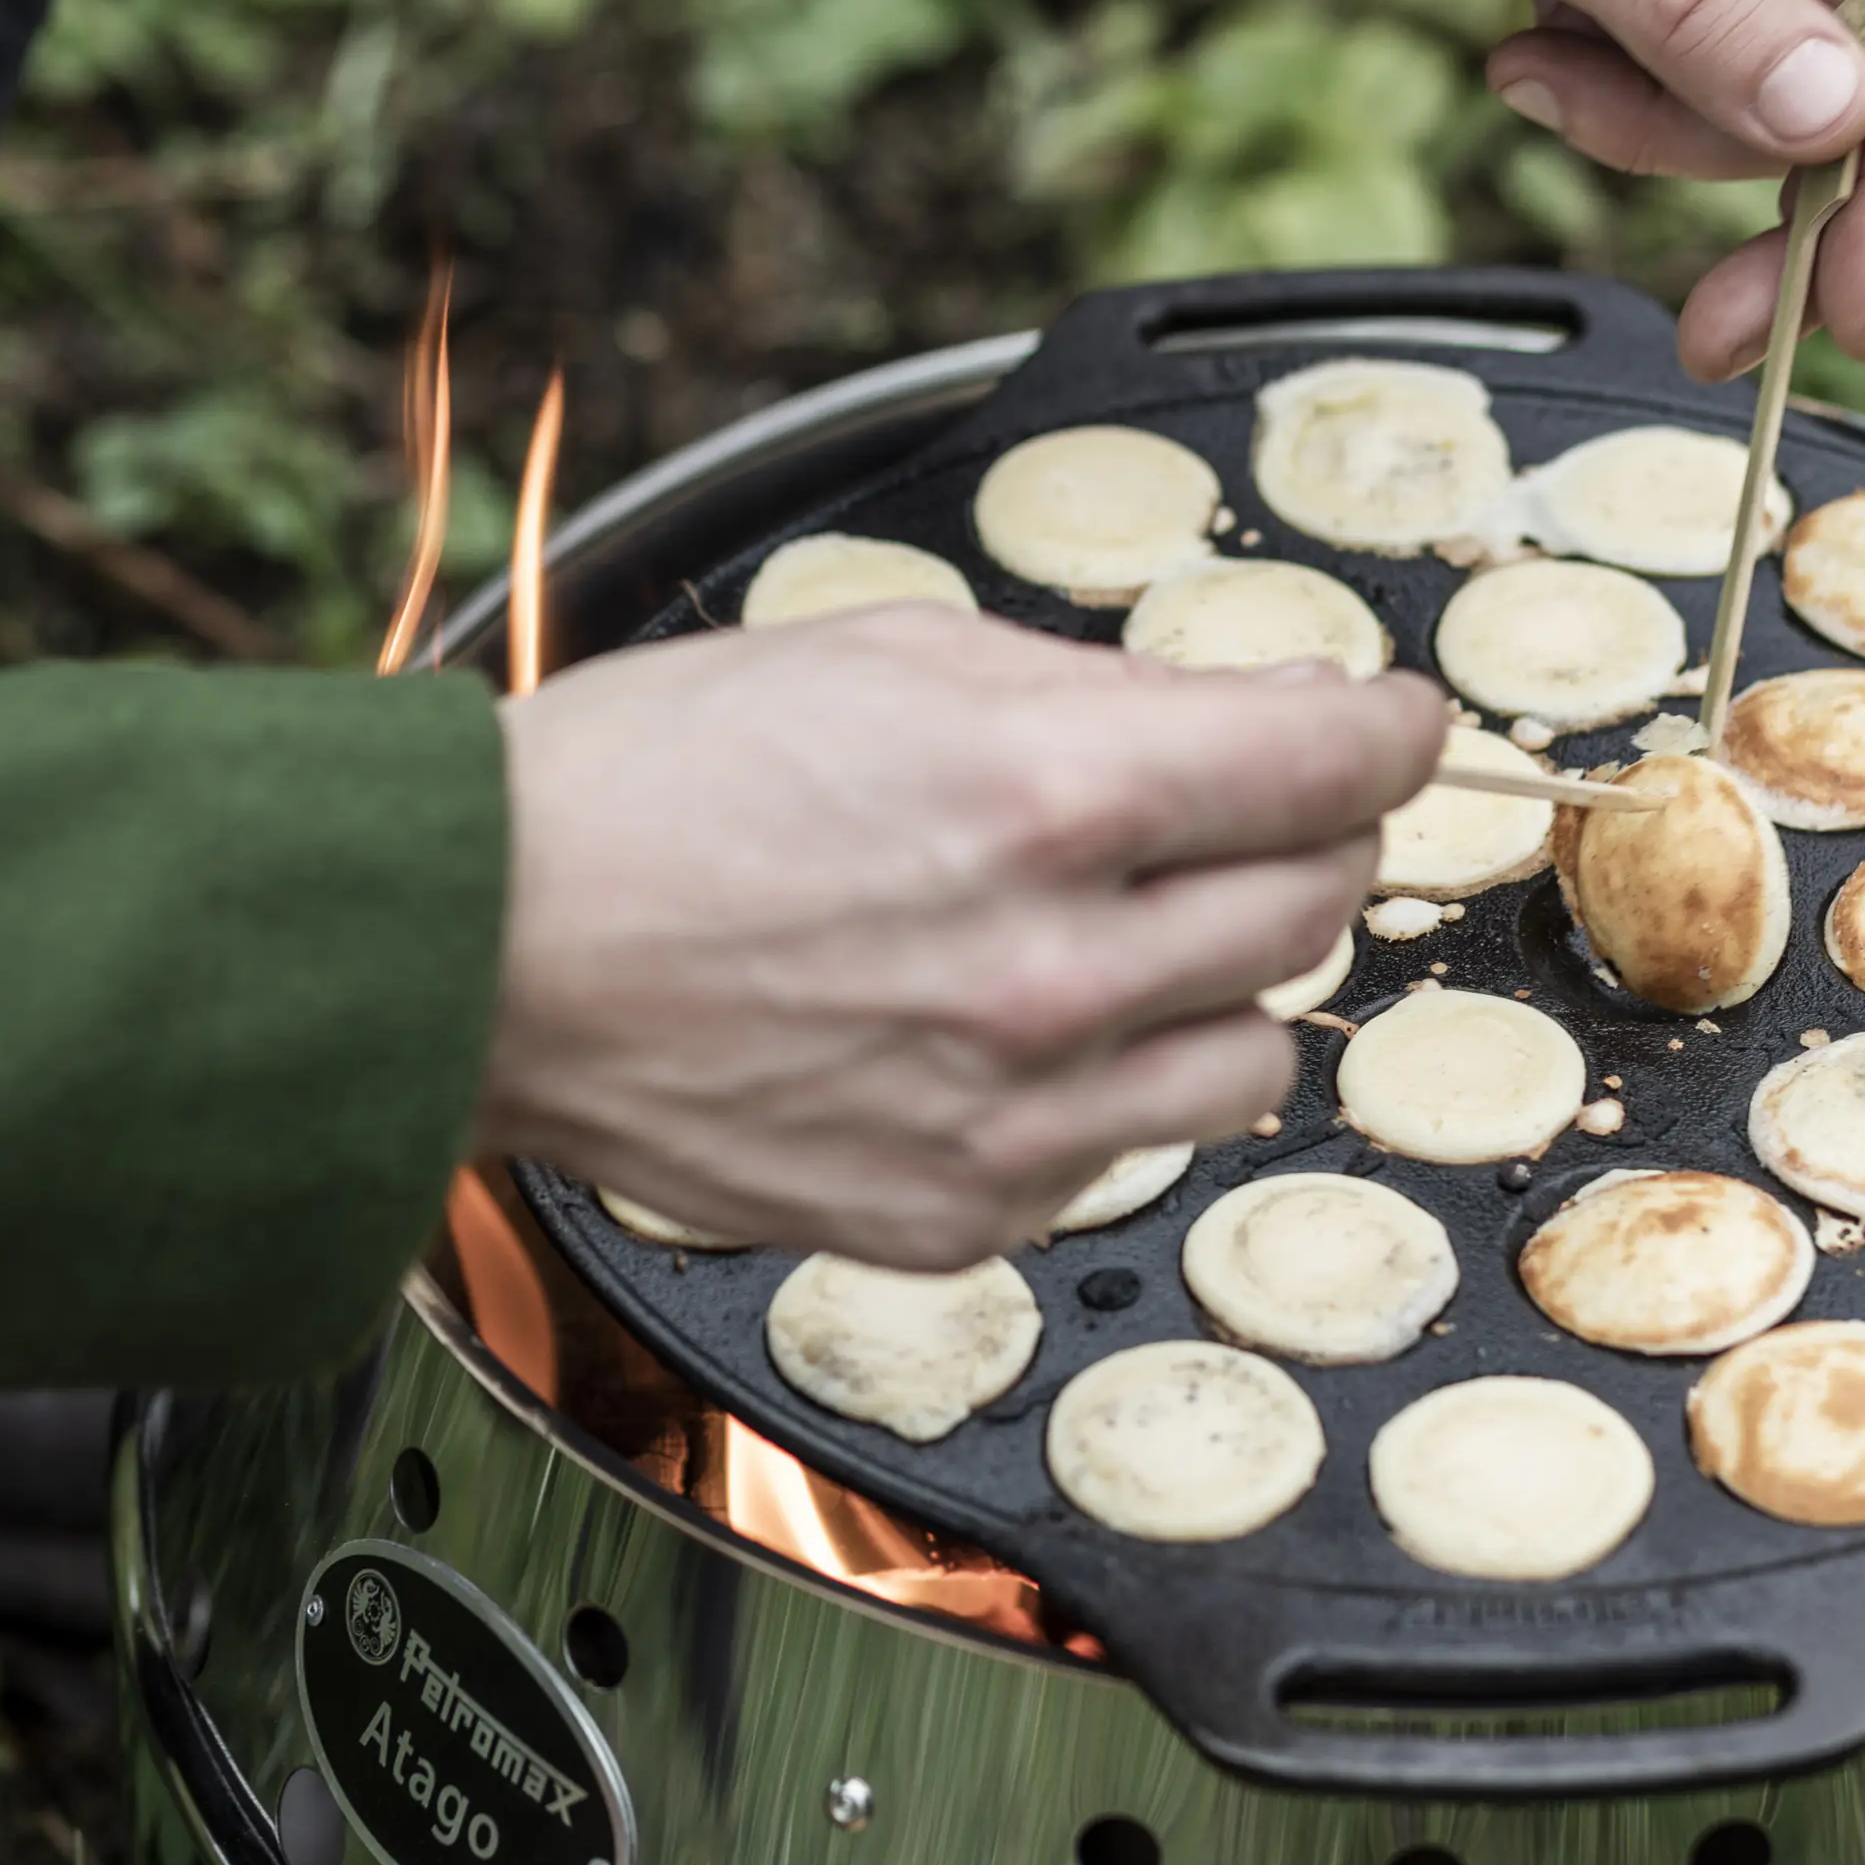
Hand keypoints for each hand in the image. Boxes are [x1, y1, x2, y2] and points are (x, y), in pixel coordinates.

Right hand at [478, 610, 1446, 1269]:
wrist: (480, 951)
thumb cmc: (646, 785)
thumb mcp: (886, 653)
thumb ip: (1087, 695)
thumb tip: (1233, 723)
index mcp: (1054, 792)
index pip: (1341, 763)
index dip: (1385, 729)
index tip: (1383, 727)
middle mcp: (1059, 967)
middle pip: (1320, 901)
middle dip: (1287, 840)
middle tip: (1212, 815)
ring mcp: (1017, 1111)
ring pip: (1254, 1051)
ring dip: (1208, 983)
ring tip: (1091, 939)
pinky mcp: (959, 1210)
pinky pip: (1121, 1148)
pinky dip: (1092, 1087)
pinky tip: (982, 1031)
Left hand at [1251, 0, 1864, 381]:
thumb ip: (1682, 2)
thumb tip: (1835, 122)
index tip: (1859, 320)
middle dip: (1766, 191)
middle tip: (1699, 321)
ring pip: (1786, 99)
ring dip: (1655, 127)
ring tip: (1527, 68)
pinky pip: (1719, 72)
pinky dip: (1631, 96)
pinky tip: (1536, 52)